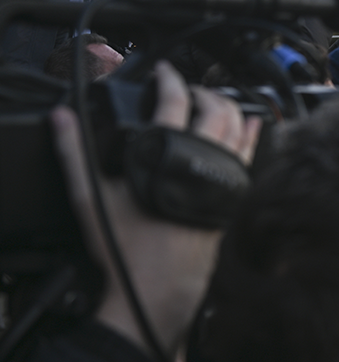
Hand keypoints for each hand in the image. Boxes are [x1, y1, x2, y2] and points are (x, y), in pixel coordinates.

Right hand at [51, 62, 261, 356]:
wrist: (157, 289)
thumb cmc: (124, 248)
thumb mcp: (90, 197)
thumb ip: (75, 152)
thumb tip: (63, 117)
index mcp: (166, 155)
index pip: (173, 102)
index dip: (169, 79)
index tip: (164, 72)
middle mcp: (201, 163)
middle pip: (215, 110)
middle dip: (203, 92)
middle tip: (186, 89)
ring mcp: (221, 180)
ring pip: (238, 132)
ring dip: (228, 110)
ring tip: (214, 102)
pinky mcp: (232, 199)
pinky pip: (248, 160)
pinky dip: (250, 138)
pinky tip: (252, 128)